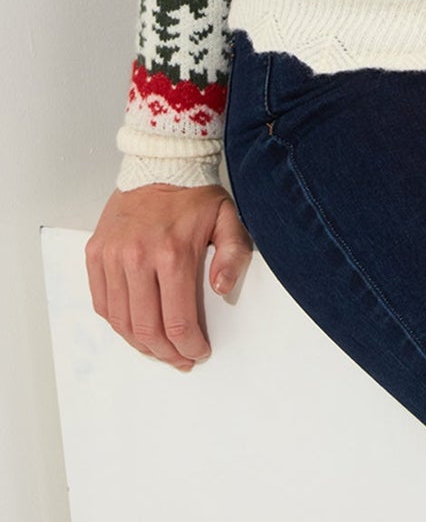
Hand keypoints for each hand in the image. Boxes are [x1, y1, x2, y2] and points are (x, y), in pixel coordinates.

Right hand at [85, 183, 252, 369]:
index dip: (189, 347)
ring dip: (140, 344)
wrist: (161, 163)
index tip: (199, 352)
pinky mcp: (96, 253)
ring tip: (158, 348)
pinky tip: (134, 326)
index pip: (177, 321)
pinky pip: (101, 302)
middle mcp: (137, 258)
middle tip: (180, 359)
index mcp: (172, 254)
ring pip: (120, 322)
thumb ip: (234, 254)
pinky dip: (116, 322)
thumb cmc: (196, 194)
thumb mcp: (228, 218)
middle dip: (166, 353)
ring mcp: (112, 256)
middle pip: (146, 329)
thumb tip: (222, 289)